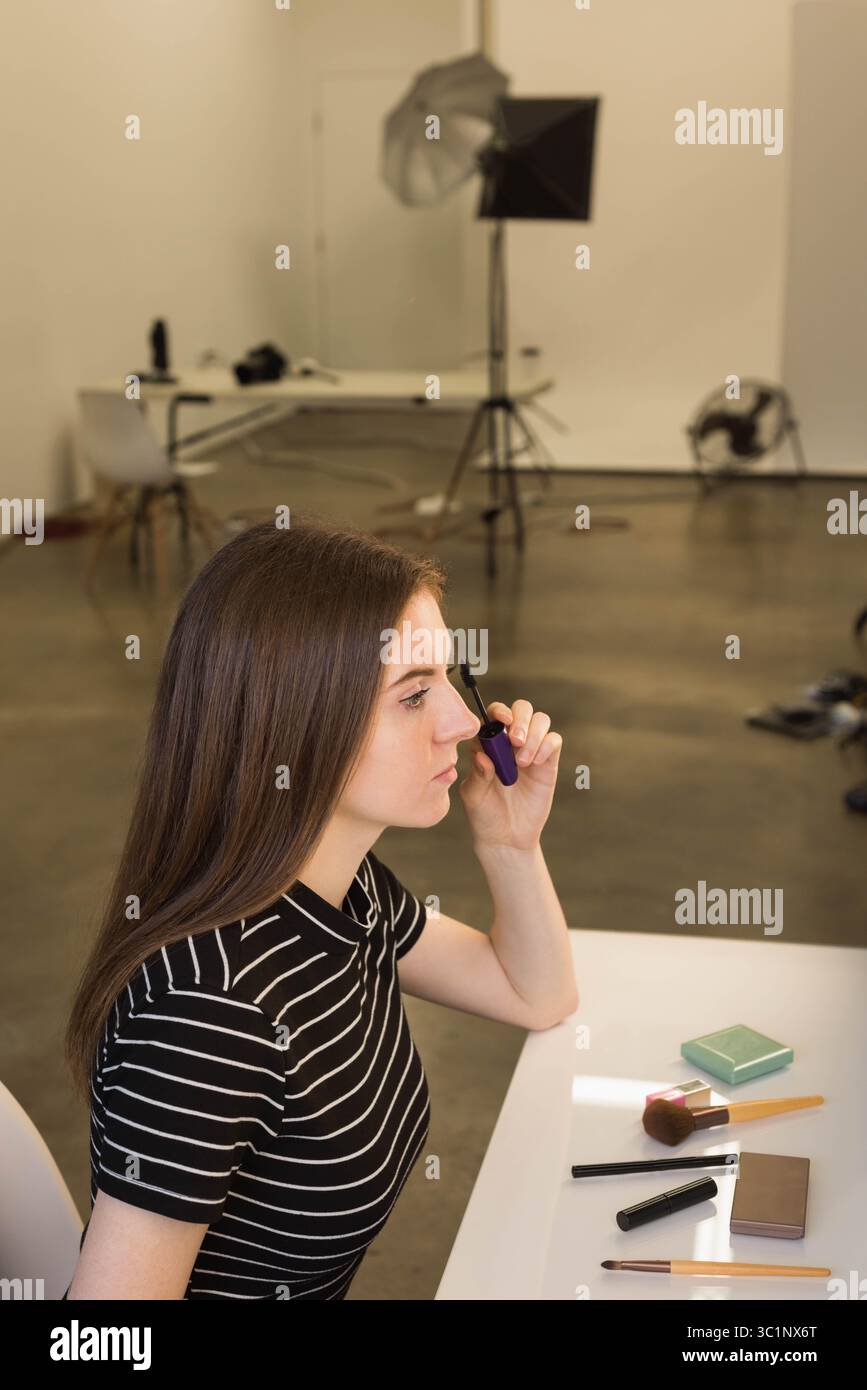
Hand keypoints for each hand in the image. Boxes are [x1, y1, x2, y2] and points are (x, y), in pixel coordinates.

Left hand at [458, 697, 561, 850]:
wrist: (507, 838)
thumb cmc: (484, 815)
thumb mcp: (474, 796)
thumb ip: (477, 775)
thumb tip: (483, 756)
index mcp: (487, 744)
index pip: (494, 714)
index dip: (499, 711)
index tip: (502, 722)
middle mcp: (509, 742)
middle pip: (522, 709)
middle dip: (521, 719)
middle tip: (516, 741)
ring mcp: (530, 751)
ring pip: (540, 720)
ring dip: (534, 734)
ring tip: (523, 761)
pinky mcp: (547, 763)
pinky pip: (554, 741)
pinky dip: (547, 745)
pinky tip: (537, 762)